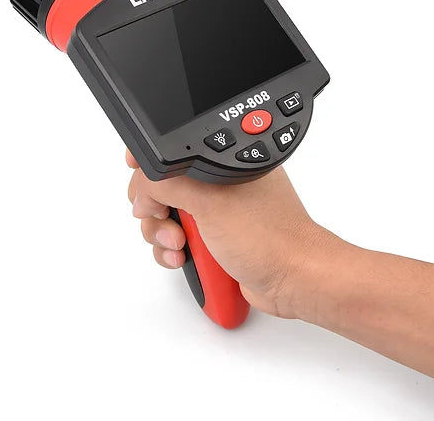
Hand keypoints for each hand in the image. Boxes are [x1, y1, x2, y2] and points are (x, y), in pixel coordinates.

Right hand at [125, 150, 343, 318]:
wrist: (293, 280)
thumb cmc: (269, 235)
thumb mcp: (208, 199)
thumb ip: (165, 183)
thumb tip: (140, 187)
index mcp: (220, 160)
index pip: (170, 152)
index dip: (147, 167)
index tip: (143, 188)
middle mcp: (218, 183)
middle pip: (160, 188)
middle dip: (154, 209)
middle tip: (166, 219)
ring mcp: (216, 212)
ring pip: (166, 219)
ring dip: (162, 236)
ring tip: (181, 247)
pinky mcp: (214, 240)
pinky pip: (178, 242)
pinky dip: (174, 252)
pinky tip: (185, 260)